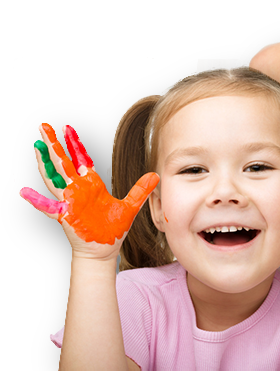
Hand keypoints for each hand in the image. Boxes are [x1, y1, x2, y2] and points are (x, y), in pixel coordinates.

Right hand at [18, 124, 158, 261]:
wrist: (104, 250)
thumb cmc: (112, 230)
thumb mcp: (130, 206)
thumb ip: (140, 190)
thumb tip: (155, 175)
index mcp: (91, 185)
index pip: (81, 159)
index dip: (75, 144)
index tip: (67, 128)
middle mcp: (78, 190)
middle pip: (64, 162)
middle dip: (54, 145)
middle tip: (44, 127)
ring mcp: (69, 201)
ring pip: (54, 178)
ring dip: (45, 163)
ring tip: (36, 147)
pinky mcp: (65, 215)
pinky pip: (47, 207)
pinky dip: (36, 200)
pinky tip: (24, 191)